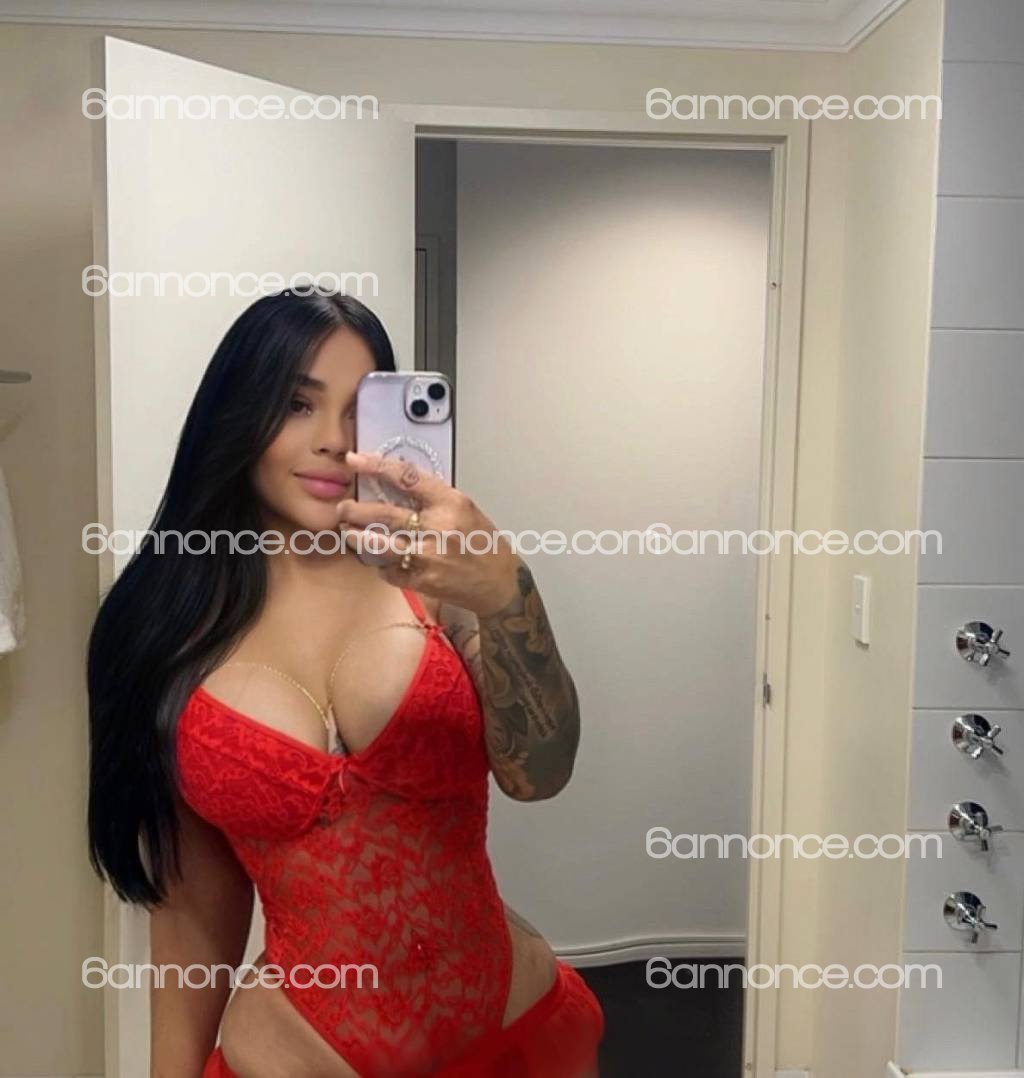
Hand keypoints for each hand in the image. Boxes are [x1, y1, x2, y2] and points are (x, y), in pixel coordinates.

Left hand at [336, 450, 519, 617]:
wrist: (500, 584)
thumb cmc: (483, 543)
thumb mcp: (465, 509)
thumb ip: (433, 497)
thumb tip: (396, 481)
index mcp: (451, 503)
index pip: (407, 477)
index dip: (376, 466)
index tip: (355, 460)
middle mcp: (438, 527)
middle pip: (383, 514)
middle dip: (354, 510)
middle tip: (343, 507)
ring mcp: (428, 556)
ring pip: (377, 545)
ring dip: (356, 537)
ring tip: (348, 531)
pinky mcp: (421, 581)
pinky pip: (388, 570)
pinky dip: (380, 564)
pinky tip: (379, 559)